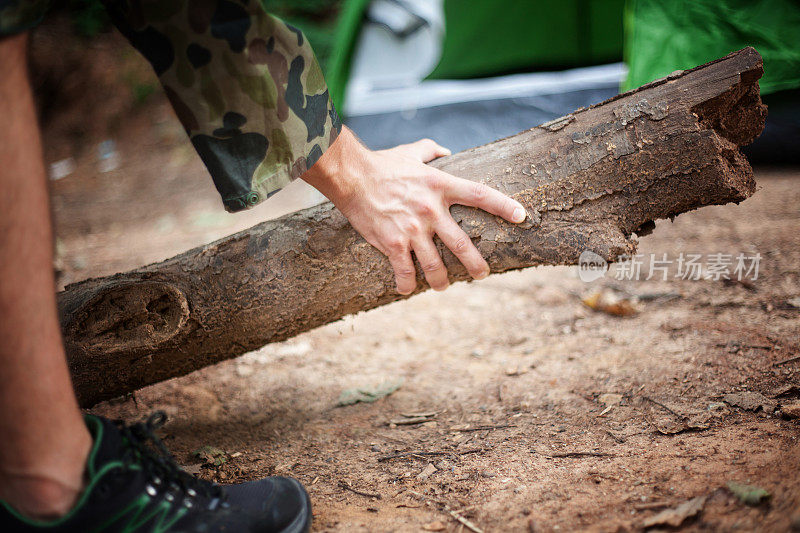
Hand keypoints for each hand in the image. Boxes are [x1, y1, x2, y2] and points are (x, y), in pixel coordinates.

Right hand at [301, 127, 525, 294]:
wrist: (351, 176)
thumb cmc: (382, 163)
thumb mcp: (411, 152)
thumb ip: (431, 150)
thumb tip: (445, 150)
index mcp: (440, 185)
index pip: (480, 195)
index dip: (503, 206)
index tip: (521, 216)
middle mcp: (431, 210)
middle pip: (462, 244)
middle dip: (476, 264)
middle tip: (483, 274)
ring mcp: (412, 230)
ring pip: (435, 266)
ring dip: (441, 281)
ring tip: (443, 287)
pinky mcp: (393, 244)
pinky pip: (405, 272)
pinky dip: (408, 285)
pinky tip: (408, 289)